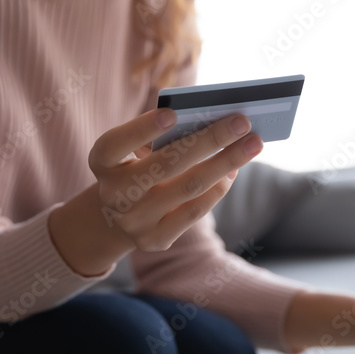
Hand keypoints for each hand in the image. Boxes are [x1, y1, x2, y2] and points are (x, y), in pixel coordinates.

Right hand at [87, 107, 262, 252]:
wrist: (121, 215)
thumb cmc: (139, 166)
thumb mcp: (139, 150)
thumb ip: (166, 136)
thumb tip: (217, 123)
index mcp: (102, 163)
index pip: (115, 144)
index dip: (141, 129)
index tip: (172, 113)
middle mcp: (113, 194)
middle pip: (166, 164)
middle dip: (210, 140)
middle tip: (242, 122)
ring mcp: (133, 221)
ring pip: (189, 187)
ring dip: (226, 162)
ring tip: (252, 144)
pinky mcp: (154, 240)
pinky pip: (195, 211)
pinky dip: (218, 188)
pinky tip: (234, 171)